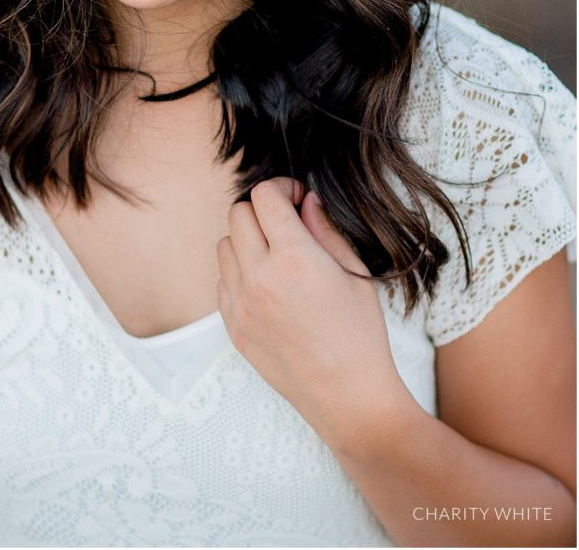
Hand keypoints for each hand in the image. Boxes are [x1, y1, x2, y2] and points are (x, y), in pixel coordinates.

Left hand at [216, 178, 408, 449]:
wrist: (347, 396)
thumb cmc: (360, 334)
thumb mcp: (354, 272)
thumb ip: (324, 229)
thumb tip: (305, 201)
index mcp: (294, 258)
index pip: (264, 196)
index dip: (282, 188)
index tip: (297, 198)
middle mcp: (259, 277)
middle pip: (237, 213)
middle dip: (263, 210)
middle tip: (287, 224)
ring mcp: (240, 304)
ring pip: (224, 244)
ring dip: (246, 239)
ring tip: (275, 255)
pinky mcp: (233, 326)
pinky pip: (222, 280)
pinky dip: (239, 272)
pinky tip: (267, 285)